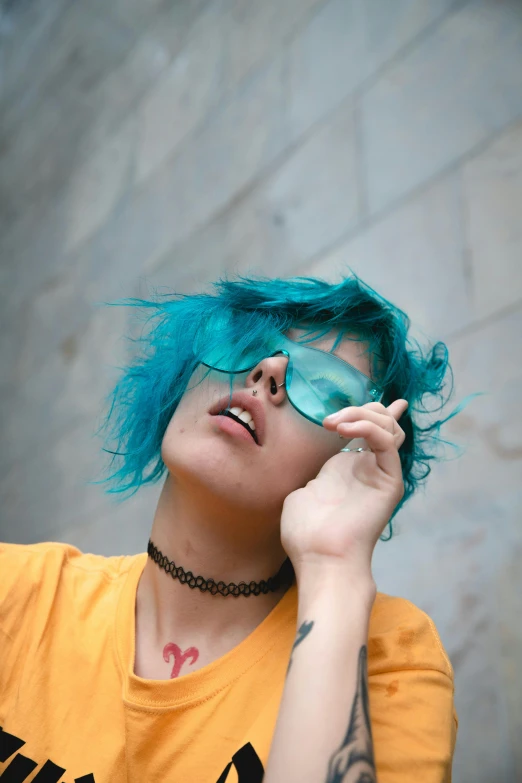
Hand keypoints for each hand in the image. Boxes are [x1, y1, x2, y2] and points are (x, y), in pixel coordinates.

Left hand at [280, 400, 407, 584]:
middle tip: (330, 420)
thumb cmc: (306, 533)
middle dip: (361, 409)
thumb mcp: (304, 492)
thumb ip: (316, 475)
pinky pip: (387, 442)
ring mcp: (382, 474)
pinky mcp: (389, 480)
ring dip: (361, 415)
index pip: (371, 430)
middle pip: (384, 423)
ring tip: (332, 424)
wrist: (318, 556)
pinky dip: (368, 428)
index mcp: (352, 469)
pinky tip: (344, 429)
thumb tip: (318, 475)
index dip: (371, 410)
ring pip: (389, 428)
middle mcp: (371, 469)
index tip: (362, 399)